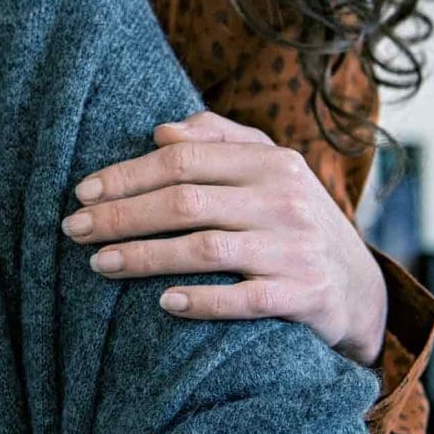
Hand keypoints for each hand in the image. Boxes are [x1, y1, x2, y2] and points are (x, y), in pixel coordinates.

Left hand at [61, 110, 389, 365]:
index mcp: (271, 162)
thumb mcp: (269, 170)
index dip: (127, 175)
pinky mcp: (305, 296)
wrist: (359, 289)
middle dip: (122, 216)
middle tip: (73, 230)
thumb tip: (160, 130)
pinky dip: (201, 301)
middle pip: (185, 202)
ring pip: (205, 249)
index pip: (184, 159)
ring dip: (144, 257)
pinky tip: (162, 303)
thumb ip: (219, 140)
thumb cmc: (292, 220)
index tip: (82, 193)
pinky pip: (244, 300)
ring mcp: (296, 249)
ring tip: (99, 264)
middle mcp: (285, 200)